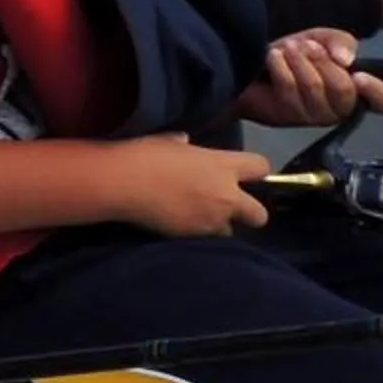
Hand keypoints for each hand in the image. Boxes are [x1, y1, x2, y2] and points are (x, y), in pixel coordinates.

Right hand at [109, 132, 271, 234]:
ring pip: (229, 231)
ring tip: (196, 219)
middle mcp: (225, 195)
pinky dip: (195, 234)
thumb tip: (185, 143)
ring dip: (217, 225)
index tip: (245, 174)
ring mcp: (210, 220)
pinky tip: (176, 225)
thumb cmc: (144, 155)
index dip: (256, 171)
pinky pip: (203, 239)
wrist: (121, 184)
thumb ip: (184, 146)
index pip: (261, 167)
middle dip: (249, 213)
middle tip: (228, 208)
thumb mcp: (167, 143)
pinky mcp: (192, 237)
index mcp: (222, 166)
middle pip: (259, 214)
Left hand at [231, 29, 382, 129]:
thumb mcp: (325, 40)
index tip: (360, 76)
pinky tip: (274, 55)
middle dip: (322, 61)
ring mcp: (316, 117)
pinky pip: (288, 89)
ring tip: (288, 47)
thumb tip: (345, 60)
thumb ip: (340, 43)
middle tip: (306, 45)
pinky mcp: (289, 117)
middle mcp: (344, 109)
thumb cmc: (301, 53)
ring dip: (298, 60)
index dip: (378, 92)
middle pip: (342, 89)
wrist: (260, 62)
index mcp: (362, 92)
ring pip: (313, 87)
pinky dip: (280, 66)